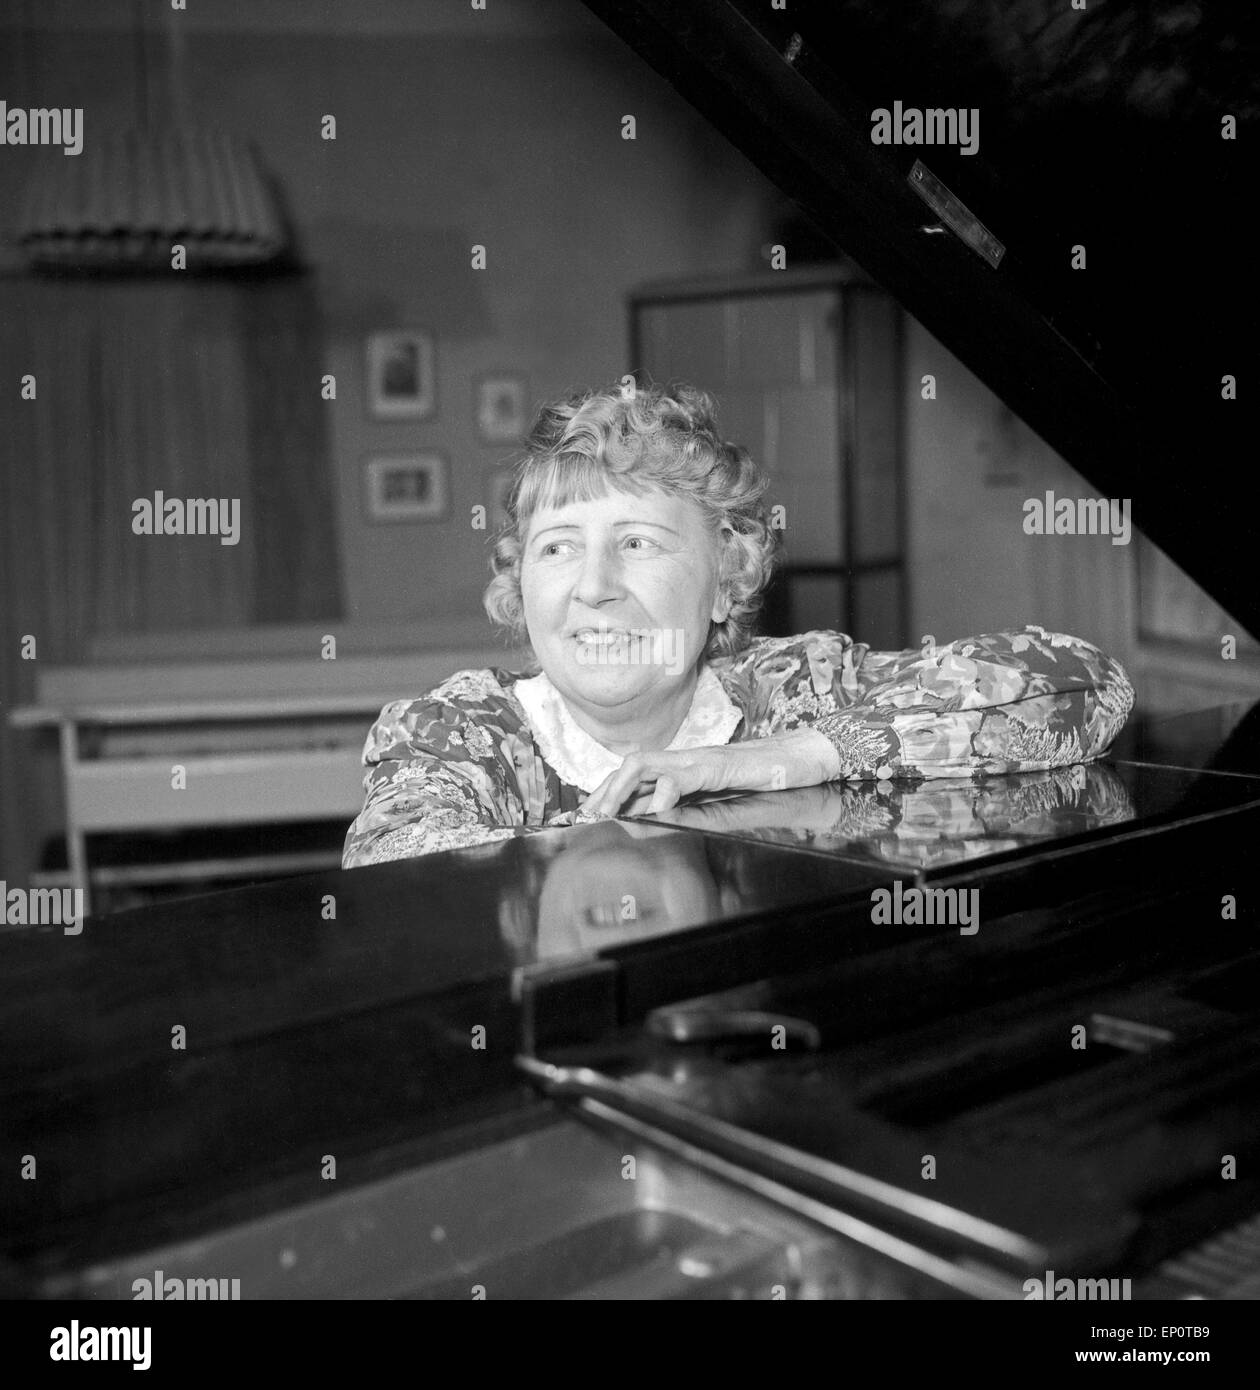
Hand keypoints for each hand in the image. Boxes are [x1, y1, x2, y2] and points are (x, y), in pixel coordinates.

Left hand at [579, 728, 843, 817]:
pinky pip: (683, 776)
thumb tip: (653, 822)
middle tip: (590, 815)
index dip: (609, 791)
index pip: (636, 775)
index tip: (589, 812)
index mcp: (683, 768)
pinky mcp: (718, 764)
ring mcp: (700, 759)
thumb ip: (688, 808)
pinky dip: (665, 793)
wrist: (800, 760)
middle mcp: (685, 759)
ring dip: (623, 788)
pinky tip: (656, 811)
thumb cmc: (763, 781)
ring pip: (647, 764)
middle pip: (632, 764)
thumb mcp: (718, 800)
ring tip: (611, 812)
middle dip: (607, 789)